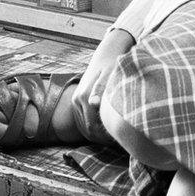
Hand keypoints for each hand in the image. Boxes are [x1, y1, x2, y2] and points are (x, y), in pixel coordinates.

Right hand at [72, 28, 134, 143]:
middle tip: (118, 140)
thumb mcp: (111, 74)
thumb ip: (101, 88)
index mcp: (84, 96)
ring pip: (84, 127)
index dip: (105, 136)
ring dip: (97, 135)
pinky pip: (82, 121)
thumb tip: (92, 103)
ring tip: (114, 136)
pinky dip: (92, 128)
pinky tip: (106, 128)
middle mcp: (77, 100)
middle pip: (87, 130)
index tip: (119, 138)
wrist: (106, 54)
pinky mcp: (76, 101)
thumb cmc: (113, 64)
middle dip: (102, 138)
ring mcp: (75, 101)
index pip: (92, 126)